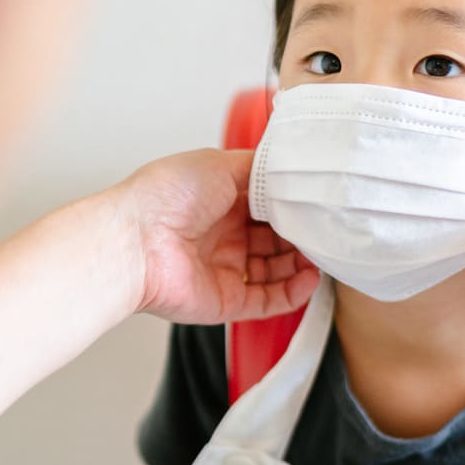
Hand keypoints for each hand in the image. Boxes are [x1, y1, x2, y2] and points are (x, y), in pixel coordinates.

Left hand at [111, 149, 319, 323]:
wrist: (135, 241)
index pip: (267, 205)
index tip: (319, 201)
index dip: (292, 204)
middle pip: (275, 239)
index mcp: (219, 200)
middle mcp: (222, 235)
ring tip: (327, 253)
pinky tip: (310, 279)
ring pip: (276, 271)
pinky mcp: (226, 301)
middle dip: (302, 234)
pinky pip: (267, 301)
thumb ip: (257, 167)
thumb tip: (285, 167)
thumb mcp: (219, 163)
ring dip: (303, 264)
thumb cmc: (166, 196)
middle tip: (329, 228)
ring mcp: (225, 269)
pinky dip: (293, 293)